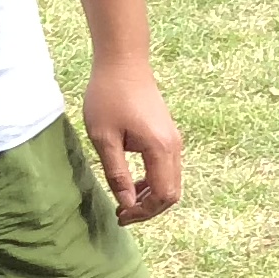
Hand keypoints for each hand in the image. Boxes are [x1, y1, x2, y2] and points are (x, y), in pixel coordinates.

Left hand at [83, 62, 185, 224]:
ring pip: (171, 182)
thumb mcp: (104, 138)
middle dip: (149, 209)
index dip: (143, 212)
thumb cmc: (109, 96)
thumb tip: (127, 203)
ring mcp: (174, 140)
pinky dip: (153, 181)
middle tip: (122, 214)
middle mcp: (174, 147)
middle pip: (172, 193)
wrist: (124, 62)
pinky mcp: (168, 135)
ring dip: (150, 196)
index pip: (163, 195)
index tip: (120, 215)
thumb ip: (117, 173)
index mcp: (160, 149)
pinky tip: (132, 180)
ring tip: (124, 200)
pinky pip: (167, 168)